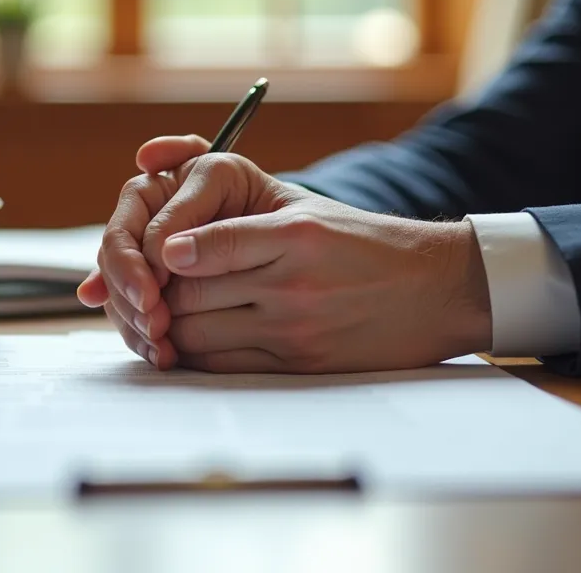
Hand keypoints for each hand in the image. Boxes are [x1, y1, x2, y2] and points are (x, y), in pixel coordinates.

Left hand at [83, 136, 491, 372]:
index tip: (150, 257)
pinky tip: (195, 343)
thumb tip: (171, 249)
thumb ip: (237, 228)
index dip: (160, 255)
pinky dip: (198, 358)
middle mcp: (290, 283)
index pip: (199, 248)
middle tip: (145, 292)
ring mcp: (293, 330)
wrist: (435, 290)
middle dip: (156, 297)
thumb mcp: (304, 212)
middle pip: (186, 298)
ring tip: (166, 318)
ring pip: (196, 338)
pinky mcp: (298, 367)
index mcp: (290, 234)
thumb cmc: (362, 244)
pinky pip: (224, 368)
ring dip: (171, 332)